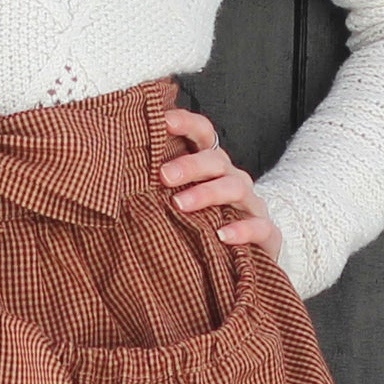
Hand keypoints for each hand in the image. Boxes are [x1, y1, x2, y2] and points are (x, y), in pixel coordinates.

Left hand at [160, 106, 283, 263]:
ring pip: (236, 188)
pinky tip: (221, 236)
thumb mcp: (181, 204)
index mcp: (212, 168)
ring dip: (206, 194)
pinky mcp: (267, 234)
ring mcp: (252, 206)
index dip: (186, 123)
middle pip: (216, 161)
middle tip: (163, 176)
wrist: (245, 262)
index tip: (163, 121)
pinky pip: (260, 227)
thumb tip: (116, 175)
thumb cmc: (204, 227)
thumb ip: (160, 188)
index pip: (203, 134)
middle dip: (189, 165)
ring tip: (179, 205)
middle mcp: (233, 180)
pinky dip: (241, 230)